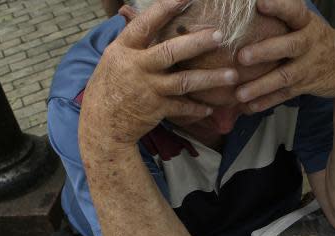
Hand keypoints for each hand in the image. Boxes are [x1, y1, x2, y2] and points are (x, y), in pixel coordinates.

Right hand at [80, 0, 238, 146]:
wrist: (101, 125)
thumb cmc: (108, 87)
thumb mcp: (113, 58)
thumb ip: (132, 41)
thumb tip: (134, 14)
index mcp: (123, 49)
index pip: (145, 24)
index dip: (165, 9)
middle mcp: (136, 67)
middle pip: (170, 52)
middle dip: (197, 43)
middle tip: (220, 35)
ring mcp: (147, 89)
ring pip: (184, 81)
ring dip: (210, 79)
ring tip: (232, 75)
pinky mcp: (156, 109)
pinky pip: (182, 107)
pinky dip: (197, 108)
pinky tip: (212, 107)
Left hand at [235, 0, 334, 111]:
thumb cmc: (318, 41)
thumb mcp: (308, 24)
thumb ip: (286, 17)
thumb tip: (252, 4)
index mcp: (308, 24)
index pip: (294, 12)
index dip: (279, 7)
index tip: (260, 3)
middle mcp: (310, 44)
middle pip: (289, 46)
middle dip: (265, 52)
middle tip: (242, 57)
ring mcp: (308, 67)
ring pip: (284, 77)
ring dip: (261, 86)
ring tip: (239, 94)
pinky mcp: (305, 86)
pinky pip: (284, 95)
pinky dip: (266, 102)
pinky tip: (250, 107)